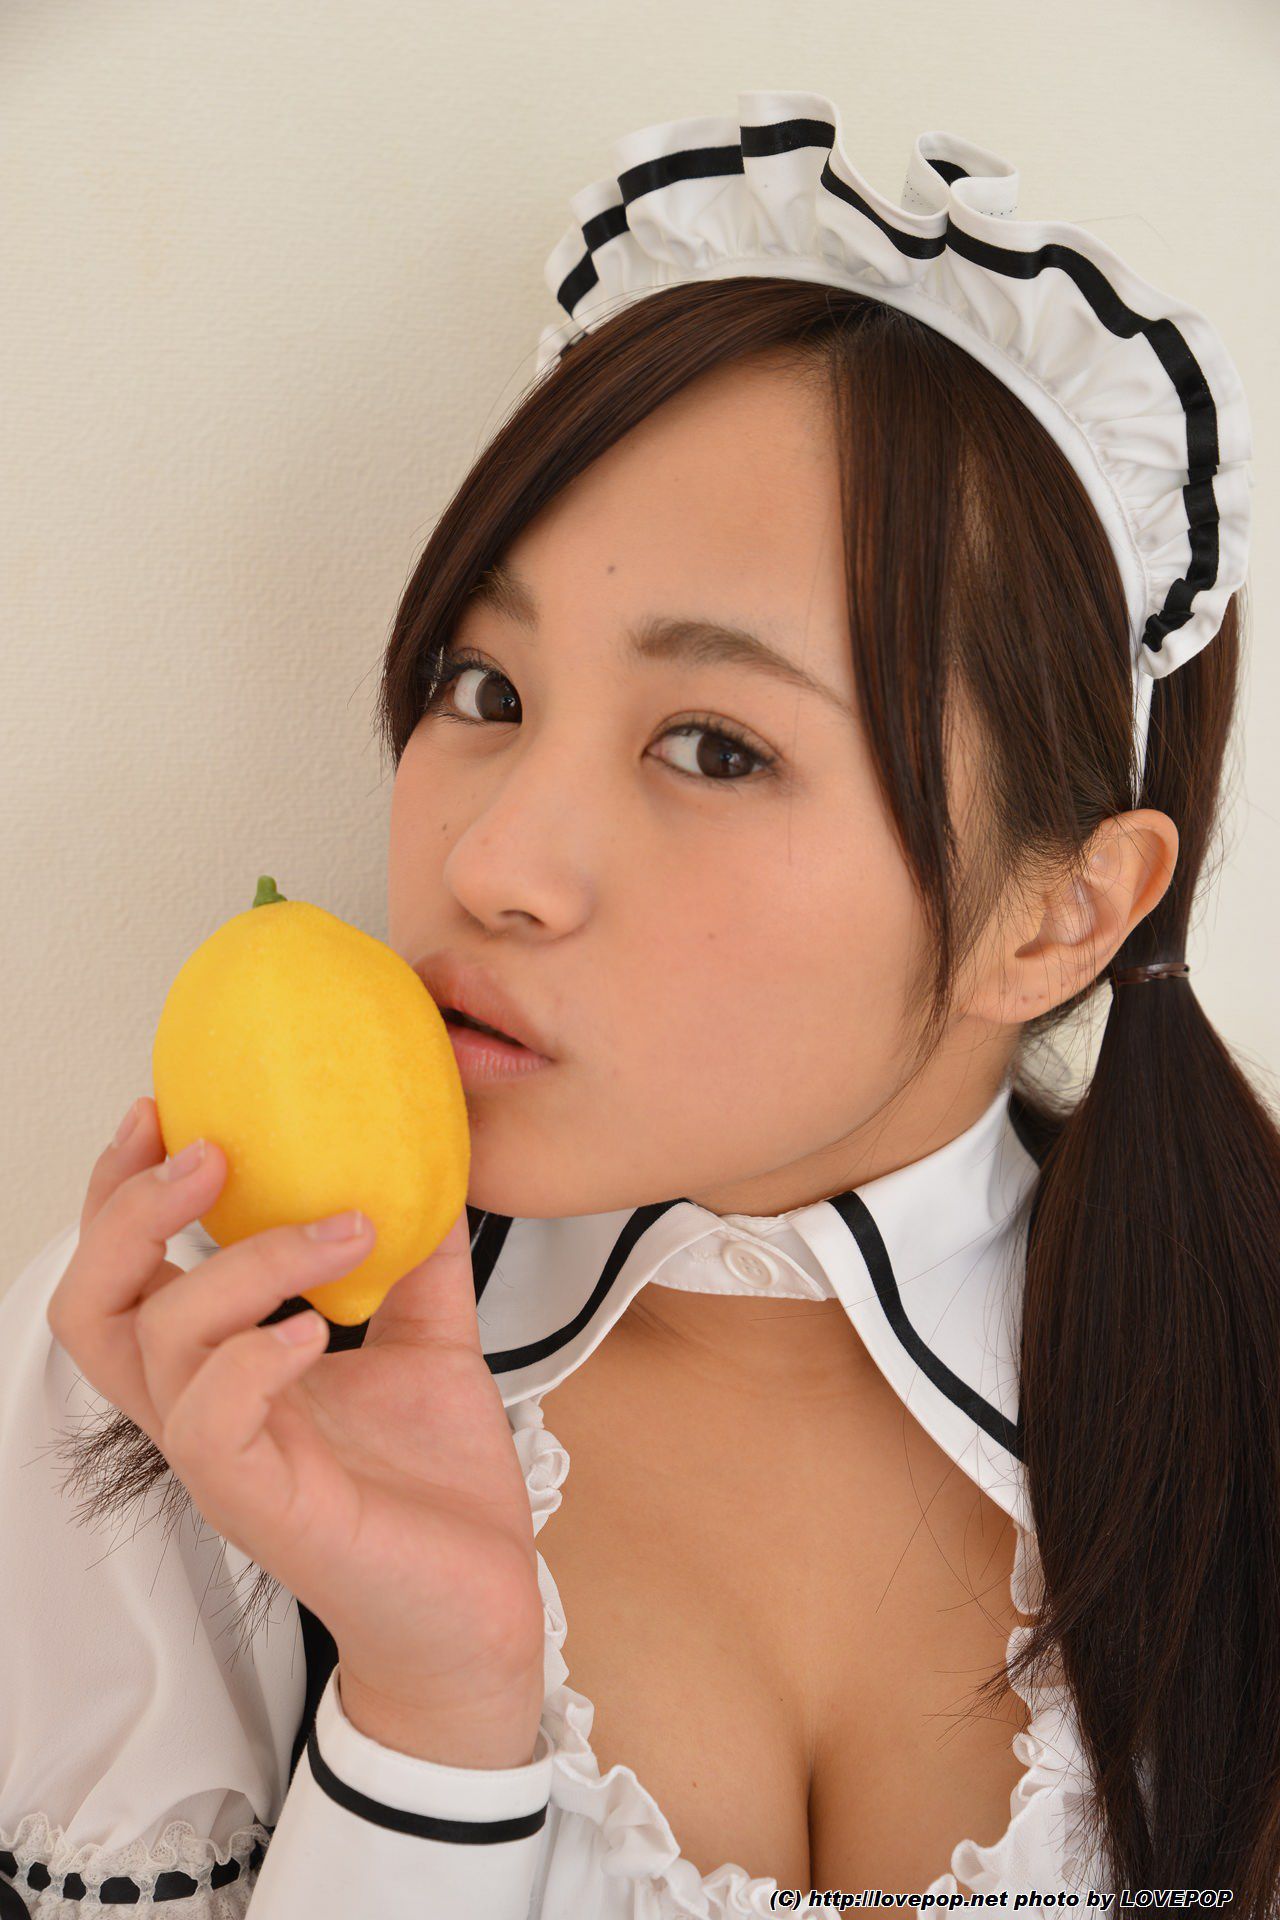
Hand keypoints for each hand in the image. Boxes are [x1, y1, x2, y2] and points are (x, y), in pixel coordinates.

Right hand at [47, 1098, 545, 1762]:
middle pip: (91, 1302)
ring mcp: (225, 1461)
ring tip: (332, 1229)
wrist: (481, 1609)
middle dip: (129, 1210)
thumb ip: (419, 1264)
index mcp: (224, 1370)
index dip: (124, 1189)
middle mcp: (204, 1411)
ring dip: (238, 1263)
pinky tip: (316, 1327)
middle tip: (206, 1150)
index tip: (165, 1109)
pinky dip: (255, 1354)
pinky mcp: (260, 1505)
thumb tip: (434, 1171)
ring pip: (154, 1344)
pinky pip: (210, 1421)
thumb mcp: (433, 1344)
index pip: (128, 1272)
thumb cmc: (437, 1491)